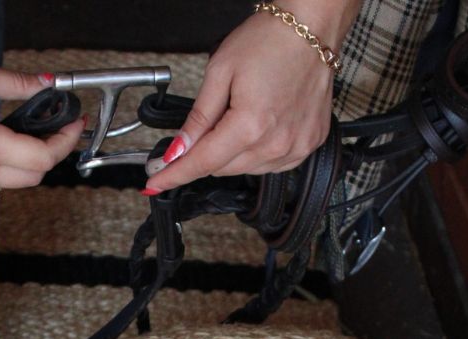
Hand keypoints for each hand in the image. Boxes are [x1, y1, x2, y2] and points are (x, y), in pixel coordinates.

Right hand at [0, 0, 83, 198]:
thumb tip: (46, 85)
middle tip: (53, 131)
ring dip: (21, 168)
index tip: (73, 126)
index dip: (64, 142)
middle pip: (30, 179)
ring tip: (19, 139)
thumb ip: (16, 84)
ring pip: (7, 187)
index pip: (41, 159)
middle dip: (48, 155)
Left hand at [148, 0, 360, 190]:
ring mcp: (295, 147)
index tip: (155, 183)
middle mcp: (275, 143)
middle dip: (204, 154)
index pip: (202, 163)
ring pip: (244, 169)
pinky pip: (270, 164)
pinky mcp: (307, 145)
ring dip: (231, 153)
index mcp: (251, 125)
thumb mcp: (220, 72)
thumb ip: (198, 119)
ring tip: (240, 115)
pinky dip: (256, 153)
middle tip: (206, 125)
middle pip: (221, 168)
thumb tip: (176, 151)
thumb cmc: (270, 40)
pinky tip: (259, 127)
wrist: (312, 26)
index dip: (174, 174)